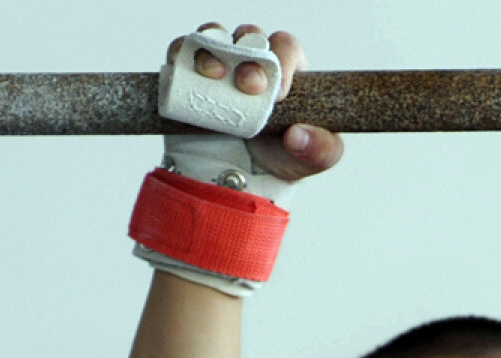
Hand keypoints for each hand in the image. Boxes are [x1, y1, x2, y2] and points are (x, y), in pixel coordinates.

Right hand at [166, 23, 343, 181]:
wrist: (241, 178)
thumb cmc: (280, 158)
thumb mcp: (313, 158)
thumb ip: (320, 149)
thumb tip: (298, 136)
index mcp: (286, 70)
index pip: (285, 46)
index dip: (283, 61)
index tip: (279, 94)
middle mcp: (251, 59)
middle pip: (249, 35)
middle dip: (249, 55)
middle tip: (249, 86)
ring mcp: (219, 64)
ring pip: (214, 36)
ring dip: (212, 49)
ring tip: (214, 75)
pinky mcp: (189, 74)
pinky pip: (181, 52)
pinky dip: (180, 55)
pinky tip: (186, 73)